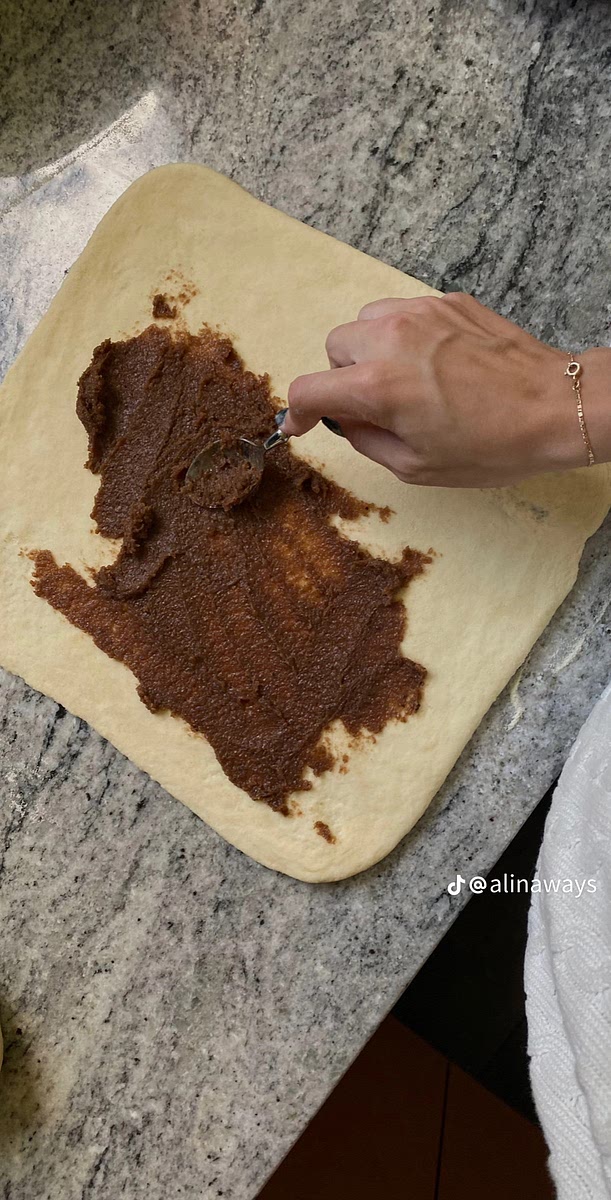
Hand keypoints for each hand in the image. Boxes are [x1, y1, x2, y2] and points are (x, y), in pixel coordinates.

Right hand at [282, 294, 603, 487]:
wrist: (553, 406)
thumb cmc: (492, 445)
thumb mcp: (416, 466)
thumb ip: (366, 440)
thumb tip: (344, 421)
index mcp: (378, 385)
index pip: (309, 390)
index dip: (298, 412)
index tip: (302, 423)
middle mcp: (391, 338)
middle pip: (334, 347)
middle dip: (342, 377)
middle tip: (373, 404)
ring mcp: (421, 313)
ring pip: (367, 321)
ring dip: (370, 350)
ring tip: (403, 379)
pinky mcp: (447, 301)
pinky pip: (405, 312)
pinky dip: (405, 336)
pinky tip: (435, 364)